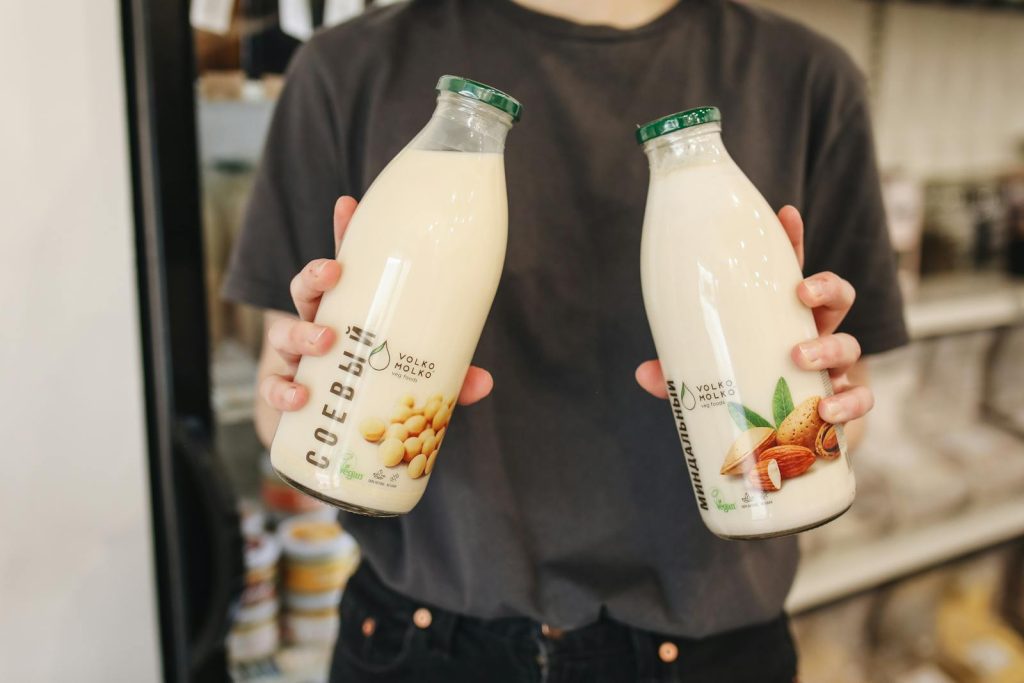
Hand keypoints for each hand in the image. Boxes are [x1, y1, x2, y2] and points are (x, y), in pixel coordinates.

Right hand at [259, 196, 494, 413]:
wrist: (337, 440)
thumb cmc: (376, 394)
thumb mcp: (416, 380)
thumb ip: (448, 379)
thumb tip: (484, 381)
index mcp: (350, 314)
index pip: (345, 269)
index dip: (343, 234)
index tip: (347, 204)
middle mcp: (319, 329)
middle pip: (306, 290)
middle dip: (314, 275)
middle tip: (334, 272)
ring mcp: (297, 360)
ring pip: (283, 331)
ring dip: (302, 332)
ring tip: (325, 340)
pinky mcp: (284, 392)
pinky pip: (273, 386)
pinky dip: (283, 391)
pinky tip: (300, 396)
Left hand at [634, 205, 873, 425]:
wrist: (789, 444)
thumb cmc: (750, 395)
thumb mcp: (715, 378)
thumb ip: (684, 375)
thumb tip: (644, 373)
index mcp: (784, 319)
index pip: (792, 272)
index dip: (792, 241)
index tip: (785, 213)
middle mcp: (816, 336)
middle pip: (838, 296)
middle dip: (824, 288)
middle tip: (800, 295)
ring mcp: (835, 369)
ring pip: (851, 344)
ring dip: (829, 348)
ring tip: (800, 357)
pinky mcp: (846, 403)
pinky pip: (863, 398)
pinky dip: (850, 403)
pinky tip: (828, 410)